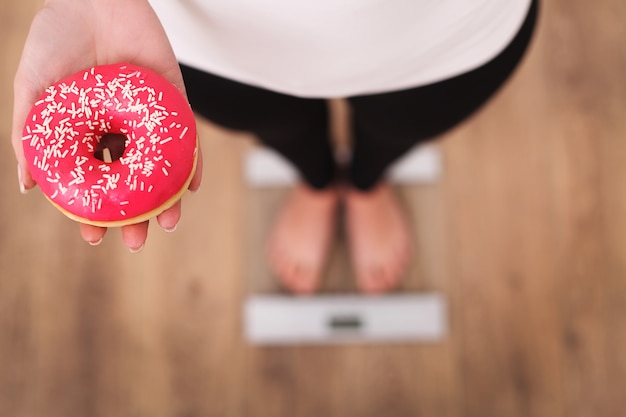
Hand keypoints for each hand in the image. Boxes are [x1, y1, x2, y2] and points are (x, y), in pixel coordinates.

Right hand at [12, 0, 201, 250]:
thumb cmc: (56, 40)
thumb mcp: (34, 90)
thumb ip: (30, 136)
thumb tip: (28, 187)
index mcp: (87, 134)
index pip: (94, 182)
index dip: (94, 211)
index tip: (94, 237)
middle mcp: (120, 131)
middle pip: (131, 182)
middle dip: (134, 215)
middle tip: (136, 243)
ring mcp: (148, 119)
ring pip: (160, 168)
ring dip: (166, 199)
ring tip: (167, 225)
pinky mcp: (174, 101)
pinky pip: (187, 138)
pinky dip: (191, 163)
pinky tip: (190, 188)